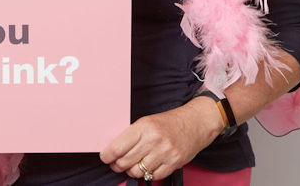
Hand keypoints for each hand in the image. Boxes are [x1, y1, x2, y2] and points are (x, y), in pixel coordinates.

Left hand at [99, 97, 220, 181]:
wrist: (194, 123)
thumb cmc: (168, 122)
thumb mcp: (147, 122)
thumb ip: (132, 135)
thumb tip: (114, 149)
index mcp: (143, 127)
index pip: (118, 147)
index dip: (108, 155)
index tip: (105, 157)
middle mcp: (153, 140)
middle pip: (126, 161)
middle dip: (117, 165)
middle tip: (116, 163)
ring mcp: (164, 153)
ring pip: (138, 171)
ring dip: (132, 171)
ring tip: (132, 165)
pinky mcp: (174, 163)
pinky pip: (153, 176)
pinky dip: (147, 174)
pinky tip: (147, 167)